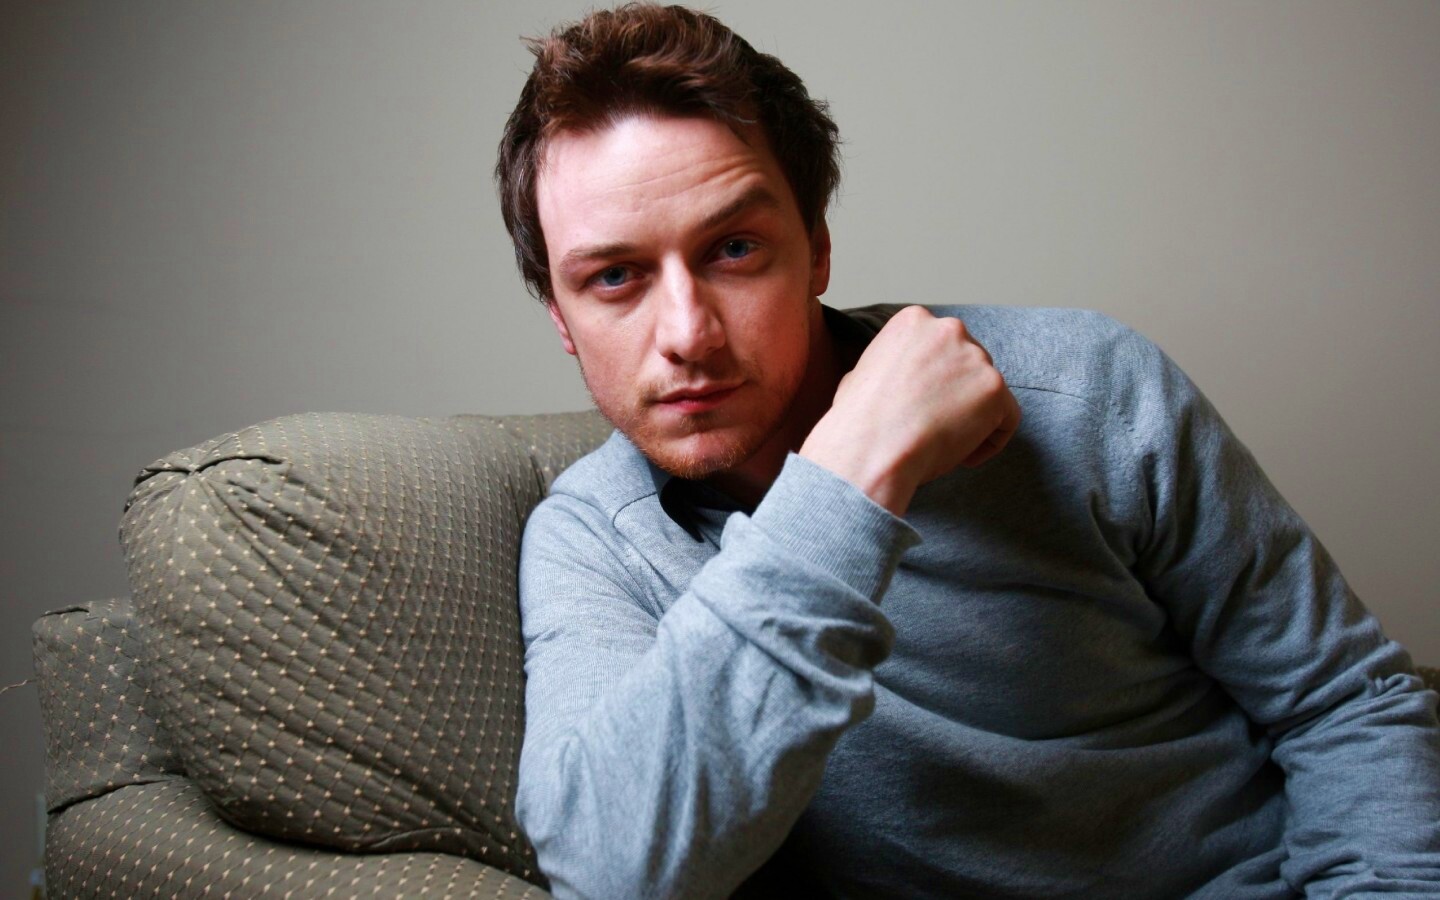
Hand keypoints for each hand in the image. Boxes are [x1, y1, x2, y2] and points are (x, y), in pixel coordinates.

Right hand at [800, 306, 1020, 516]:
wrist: (872, 449)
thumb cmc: (859, 422)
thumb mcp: (861, 373)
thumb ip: (892, 365)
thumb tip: (898, 377)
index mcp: (914, 320)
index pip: (943, 348)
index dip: (935, 382)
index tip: (923, 406)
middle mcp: (949, 329)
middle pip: (969, 364)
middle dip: (958, 396)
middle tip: (936, 426)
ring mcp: (976, 357)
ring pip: (988, 392)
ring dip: (973, 419)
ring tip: (944, 445)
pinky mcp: (996, 388)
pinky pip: (1007, 418)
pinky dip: (990, 441)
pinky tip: (963, 457)